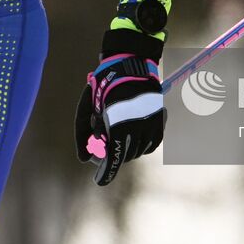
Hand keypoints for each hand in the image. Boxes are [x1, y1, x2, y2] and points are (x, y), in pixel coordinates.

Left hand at [74, 28, 166, 185]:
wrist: (130, 63)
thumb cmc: (104, 84)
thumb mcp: (87, 107)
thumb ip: (83, 133)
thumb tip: (84, 158)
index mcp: (119, 124)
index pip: (113, 158)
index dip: (106, 173)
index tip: (99, 180)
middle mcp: (138, 127)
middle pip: (125, 156)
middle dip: (112, 156)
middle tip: (102, 149)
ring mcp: (151, 123)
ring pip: (139, 151)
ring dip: (127, 150)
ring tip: (116, 135)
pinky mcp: (160, 120)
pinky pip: (152, 144)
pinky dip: (142, 145)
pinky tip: (132, 137)